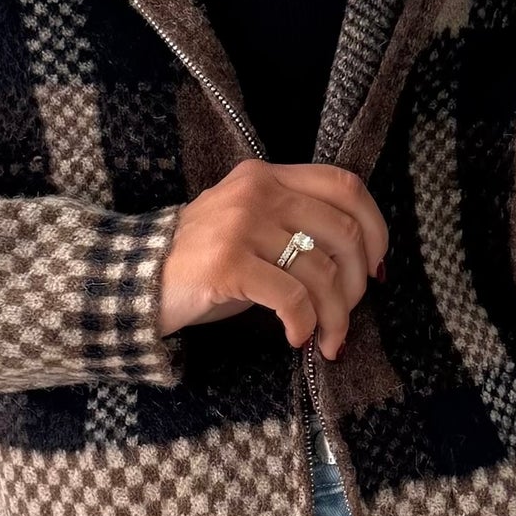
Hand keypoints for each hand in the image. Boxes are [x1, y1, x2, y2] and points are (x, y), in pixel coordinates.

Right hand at [157, 160, 386, 358]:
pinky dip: (304, 324)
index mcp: (268, 176)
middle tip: (348, 315)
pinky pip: (292, 298)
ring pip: (321, 272)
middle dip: (357, 285)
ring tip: (327, 339)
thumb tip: (359, 264)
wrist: (138, 280)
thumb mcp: (250, 226)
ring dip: (335, 316)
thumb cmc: (203, 261)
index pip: (345, 185)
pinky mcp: (228, 264)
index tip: (376, 267)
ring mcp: (241, 225)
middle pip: (343, 233)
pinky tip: (297, 338)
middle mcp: (257, 192)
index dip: (375, 227)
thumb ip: (295, 225)